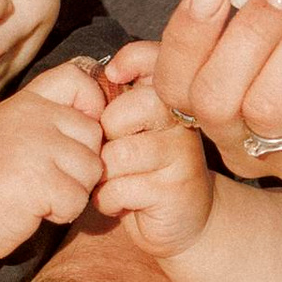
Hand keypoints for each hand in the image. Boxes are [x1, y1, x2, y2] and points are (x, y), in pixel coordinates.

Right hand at [0, 60, 104, 264]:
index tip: (77, 134)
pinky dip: (62, 213)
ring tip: (39, 194)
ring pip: (91, 169)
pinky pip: (78, 199)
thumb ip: (45, 120)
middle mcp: (32, 117)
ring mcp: (35, 147)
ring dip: (73, 190)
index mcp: (25, 102)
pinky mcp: (38, 181)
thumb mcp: (8, 131)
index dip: (93, 104)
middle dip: (80, 164)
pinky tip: (34, 210)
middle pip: (94, 134)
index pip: (78, 79)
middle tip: (47, 178)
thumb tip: (99, 116)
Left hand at [96, 49, 214, 256]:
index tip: (115, 75)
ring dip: (103, 176)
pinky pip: (120, 189)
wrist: (178, 222)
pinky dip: (108, 201)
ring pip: (119, 155)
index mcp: (168, 99)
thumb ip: (113, 100)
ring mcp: (183, 153)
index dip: (131, 60)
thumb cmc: (140, 172)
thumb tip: (98, 73)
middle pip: (128, 109)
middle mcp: (182, 120)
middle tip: (111, 152)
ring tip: (114, 182)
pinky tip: (122, 202)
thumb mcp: (126, 131)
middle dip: (105, 134)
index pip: (153, 58)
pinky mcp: (177, 188)